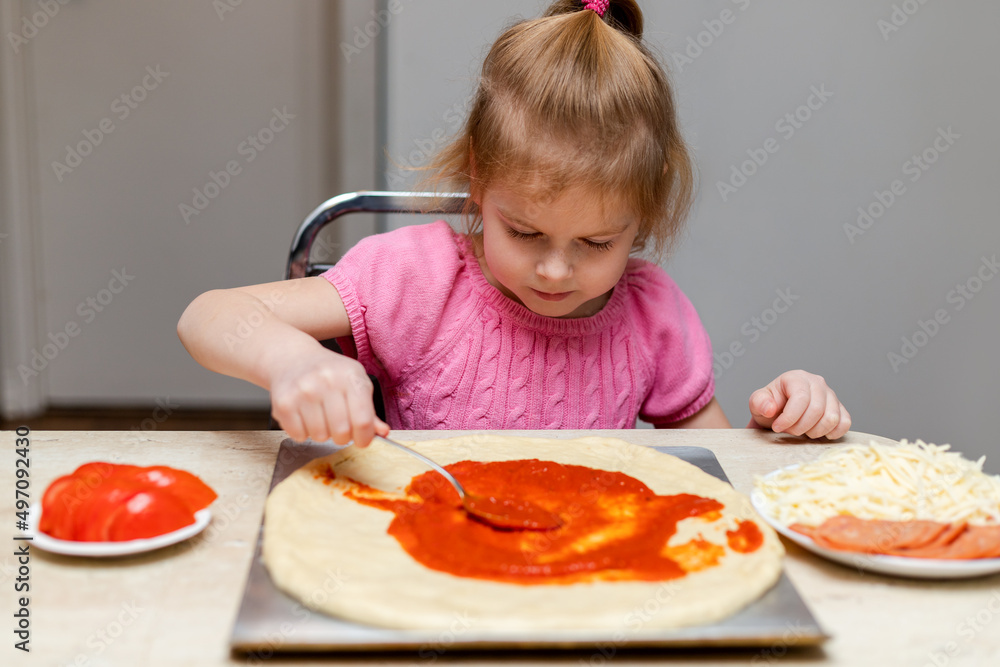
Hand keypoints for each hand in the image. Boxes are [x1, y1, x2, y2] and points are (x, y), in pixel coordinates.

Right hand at [268, 346, 389, 446]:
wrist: (292, 359)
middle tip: (338, 427)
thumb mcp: (354, 383)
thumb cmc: (329, 373)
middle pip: (341, 431)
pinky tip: (304, 417)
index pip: (363, 420)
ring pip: (319, 436)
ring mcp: (304, 391)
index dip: (365, 438)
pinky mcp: (284, 402)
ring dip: (321, 434)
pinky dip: (303, 433)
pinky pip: (298, 435)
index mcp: (351, 376)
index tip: (362, 441)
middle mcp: (327, 380)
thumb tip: (383, 432)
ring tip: (319, 417)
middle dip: (342, 436)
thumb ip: (369, 411)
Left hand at [747, 370, 850, 438]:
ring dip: (814, 432)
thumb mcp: (757, 403)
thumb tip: (770, 408)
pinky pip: (844, 423)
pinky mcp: (840, 409)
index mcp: (797, 378)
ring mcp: (831, 395)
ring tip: (801, 431)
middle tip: (788, 431)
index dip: (789, 417)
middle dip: (800, 427)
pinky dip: (832, 433)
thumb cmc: (770, 406)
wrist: (779, 413)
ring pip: (831, 418)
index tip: (777, 427)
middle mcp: (817, 383)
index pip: (801, 398)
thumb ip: (759, 403)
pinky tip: (818, 433)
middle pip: (817, 410)